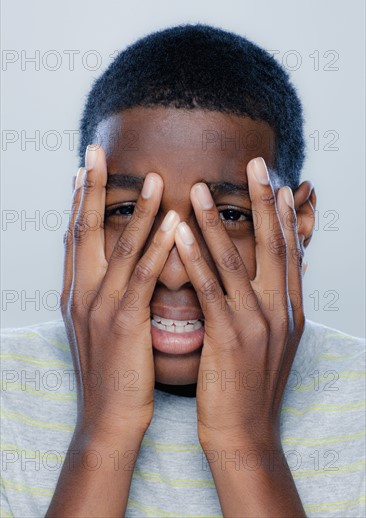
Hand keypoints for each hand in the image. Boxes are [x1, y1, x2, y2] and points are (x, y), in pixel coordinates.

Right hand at [61, 144, 179, 439]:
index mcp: (76, 294)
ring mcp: (100, 307)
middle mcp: (82, 294)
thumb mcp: (101, 327)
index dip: (76, 201)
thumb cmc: (112, 371)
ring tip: (153, 178)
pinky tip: (172, 223)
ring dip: (136, 210)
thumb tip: (119, 267)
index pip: (74, 237)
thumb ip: (106, 293)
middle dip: (89, 190)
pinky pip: (142, 277)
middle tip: (94, 154)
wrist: (108, 418)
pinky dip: (157, 247)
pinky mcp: (124, 323)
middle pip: (83, 230)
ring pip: (118, 248)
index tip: (82, 170)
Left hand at [174, 157, 304, 448]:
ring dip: (217, 220)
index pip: (291, 252)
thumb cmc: (250, 386)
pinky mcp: (230, 338)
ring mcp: (257, 323)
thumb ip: (268, 305)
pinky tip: (180, 233)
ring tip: (199, 187)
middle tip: (256, 164)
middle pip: (274, 244)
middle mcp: (280, 310)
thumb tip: (262, 278)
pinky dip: (195, 258)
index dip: (286, 216)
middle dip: (264, 201)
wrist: (245, 433)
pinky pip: (211, 290)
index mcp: (290, 309)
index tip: (279, 185)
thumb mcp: (270, 341)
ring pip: (237, 261)